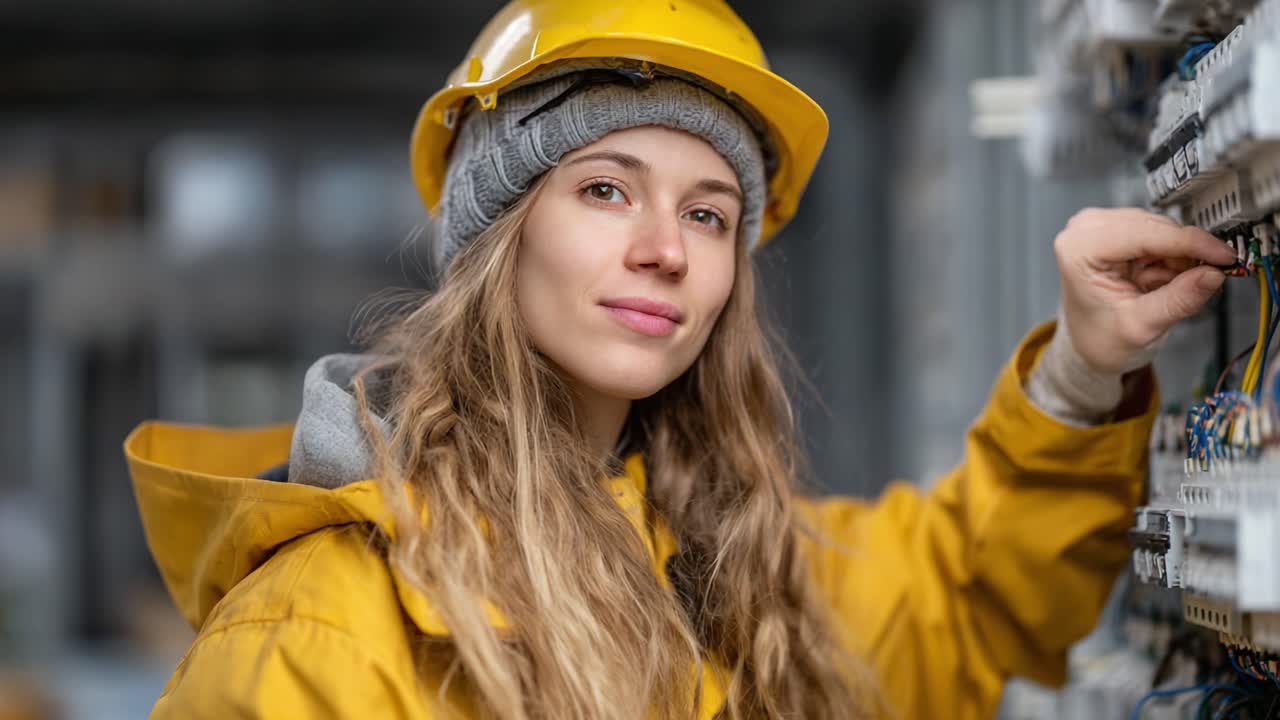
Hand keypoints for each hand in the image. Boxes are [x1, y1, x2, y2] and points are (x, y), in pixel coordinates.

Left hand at [1054, 207, 1235, 373]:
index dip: (1191, 243)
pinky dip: (1169, 258)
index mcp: (1079, 249)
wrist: (1088, 343)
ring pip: (1163, 230)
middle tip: (1194, 284)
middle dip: (1183, 256)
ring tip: (1160, 289)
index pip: (1145, 233)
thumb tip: (1212, 275)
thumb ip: (1178, 300)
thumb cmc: (1101, 336)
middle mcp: (1086, 229)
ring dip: (1175, 259)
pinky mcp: (1117, 229)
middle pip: (1157, 228)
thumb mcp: (1141, 326)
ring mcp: (1101, 226)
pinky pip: (1160, 235)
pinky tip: (1156, 279)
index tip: (1223, 256)